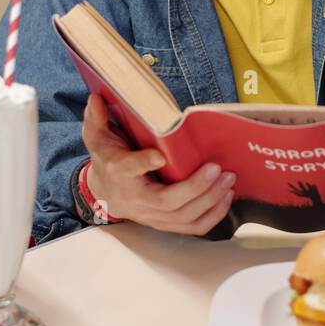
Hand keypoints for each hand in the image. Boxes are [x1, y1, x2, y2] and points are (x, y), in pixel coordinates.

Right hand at [82, 93, 233, 235]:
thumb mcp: (97, 138)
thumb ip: (97, 119)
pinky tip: (226, 197)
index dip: (144, 163)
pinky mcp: (167, 223)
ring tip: (228, 180)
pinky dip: (213, 215)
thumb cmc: (109, 161)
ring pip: (184, 217)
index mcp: (119, 173)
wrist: (107, 193)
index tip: (159, 156)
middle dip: (195, 187)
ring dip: (210, 200)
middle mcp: (137, 199)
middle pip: (167, 201)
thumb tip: (96, 98)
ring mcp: (153, 216)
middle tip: (217, 168)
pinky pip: (193, 227)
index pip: (128, 169)